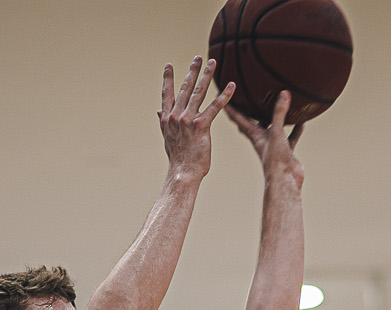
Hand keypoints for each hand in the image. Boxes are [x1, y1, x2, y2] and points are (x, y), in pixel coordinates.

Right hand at [160, 56, 235, 182]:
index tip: (169, 65)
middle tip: (198, 57)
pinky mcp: (201, 126)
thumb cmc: (178, 158)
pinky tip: (231, 86)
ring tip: (213, 63)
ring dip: (207, 76)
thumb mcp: (167, 138)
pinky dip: (224, 95)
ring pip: (199, 92)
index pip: (167, 94)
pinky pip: (214, 107)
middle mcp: (176, 116)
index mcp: (167, 118)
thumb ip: (164, 121)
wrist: (183, 173)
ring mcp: (188, 119)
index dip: (168, 79)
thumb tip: (159, 111)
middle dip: (192, 71)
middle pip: (185, 88)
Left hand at [226, 89, 304, 186]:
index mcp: (254, 135)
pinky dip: (295, 129)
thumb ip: (279, 113)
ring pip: (273, 128)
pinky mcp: (285, 150)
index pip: (238, 118)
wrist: (285, 180)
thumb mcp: (277, 132)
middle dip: (245, 111)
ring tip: (276, 106)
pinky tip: (301, 122)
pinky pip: (290, 136)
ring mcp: (273, 145)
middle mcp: (262, 139)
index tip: (220, 95)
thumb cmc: (275, 160)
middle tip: (241, 99)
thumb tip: (284, 93)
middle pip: (250, 122)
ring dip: (274, 118)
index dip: (230, 107)